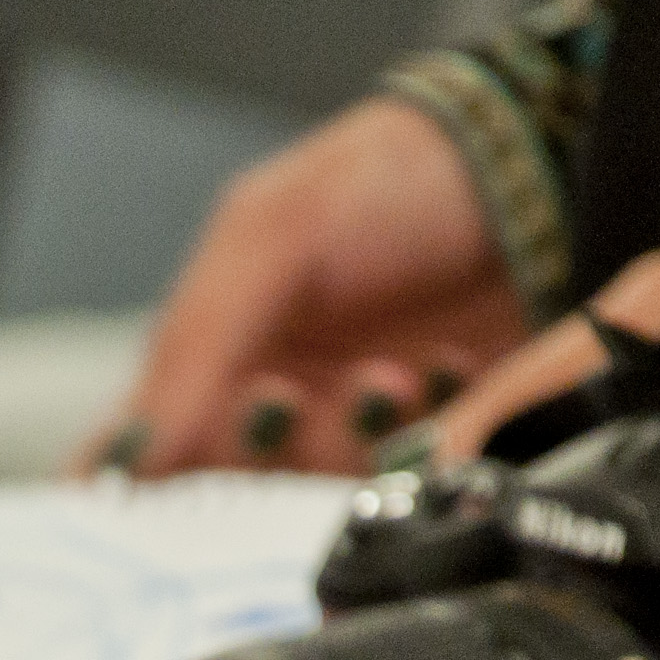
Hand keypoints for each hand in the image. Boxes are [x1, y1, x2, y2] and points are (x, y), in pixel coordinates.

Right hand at [94, 95, 530, 479]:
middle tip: (296, 392)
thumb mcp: (270, 238)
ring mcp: (353, 431)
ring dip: (354, 440)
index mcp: (209, 355)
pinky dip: (430, 440)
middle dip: (268, 448)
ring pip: (321, 496)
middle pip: (231, 490)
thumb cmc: (388, 178)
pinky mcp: (432, 447)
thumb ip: (193, 349)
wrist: (536, 163)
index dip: (141, 489)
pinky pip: (412, 487)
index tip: (168, 486)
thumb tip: (123, 463)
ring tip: (397, 373)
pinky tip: (450, 373)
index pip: (140, 456)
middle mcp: (273, 403)